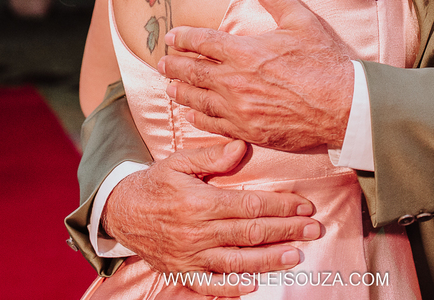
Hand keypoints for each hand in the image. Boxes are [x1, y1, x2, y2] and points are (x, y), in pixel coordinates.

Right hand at [101, 139, 320, 293]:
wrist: (120, 211)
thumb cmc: (154, 183)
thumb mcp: (177, 161)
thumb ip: (210, 156)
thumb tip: (241, 148)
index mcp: (198, 202)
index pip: (248, 205)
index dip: (279, 206)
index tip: (303, 205)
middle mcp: (196, 232)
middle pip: (249, 233)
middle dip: (285, 231)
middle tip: (313, 230)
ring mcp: (190, 255)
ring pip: (236, 261)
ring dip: (269, 260)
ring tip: (295, 256)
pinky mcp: (183, 271)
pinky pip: (210, 284)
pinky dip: (232, 288)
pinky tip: (254, 284)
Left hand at [159, 0, 354, 150]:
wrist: (344, 107)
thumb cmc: (324, 63)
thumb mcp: (301, 21)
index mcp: (244, 52)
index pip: (202, 43)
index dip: (184, 39)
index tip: (172, 37)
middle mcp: (235, 82)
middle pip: (193, 73)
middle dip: (174, 67)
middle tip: (162, 63)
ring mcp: (239, 110)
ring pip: (198, 101)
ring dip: (180, 93)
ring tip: (169, 88)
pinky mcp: (248, 132)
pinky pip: (214, 125)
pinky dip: (199, 118)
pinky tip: (192, 115)